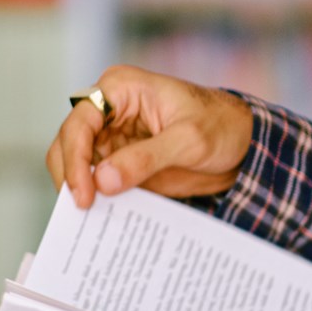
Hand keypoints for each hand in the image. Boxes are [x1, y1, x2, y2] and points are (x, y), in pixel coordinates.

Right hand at [46, 65, 253, 207]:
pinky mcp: (120, 162)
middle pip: (68, 145)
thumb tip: (103, 181)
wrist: (243, 142)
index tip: (83, 193)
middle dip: (71, 177)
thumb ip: (147, 158)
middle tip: (84, 211)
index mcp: (120, 89)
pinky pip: (99, 182)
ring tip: (91, 222)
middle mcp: (108, 110)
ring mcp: (112, 137)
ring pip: (78, 167)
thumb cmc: (221, 125)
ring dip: (81, 192)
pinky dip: (99, 200)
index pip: (79, 122)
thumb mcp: (190, 141)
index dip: (74, 158)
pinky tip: (105, 221)